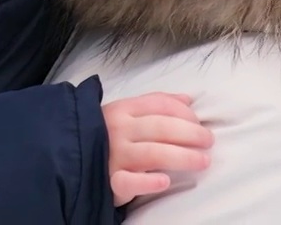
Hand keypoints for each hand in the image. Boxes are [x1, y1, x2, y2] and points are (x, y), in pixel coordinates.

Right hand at [103, 92, 212, 206]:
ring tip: (203, 161)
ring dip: (182, 156)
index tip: (199, 122)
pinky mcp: (111, 180)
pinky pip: (129, 182)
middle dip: (190, 133)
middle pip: (160, 127)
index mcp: (122, 110)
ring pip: (153, 154)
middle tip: (208, 141)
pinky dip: (147, 183)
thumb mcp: (125, 112)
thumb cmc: (105, 134)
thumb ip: (155, 104)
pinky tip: (165, 182)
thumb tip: (188, 99)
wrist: (72, 157)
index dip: (184, 112)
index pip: (159, 105)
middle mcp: (118, 130)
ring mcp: (114, 156)